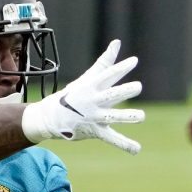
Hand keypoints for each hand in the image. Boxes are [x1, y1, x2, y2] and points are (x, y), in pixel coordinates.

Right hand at [21, 40, 144, 153]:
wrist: (50, 117)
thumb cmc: (72, 95)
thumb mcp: (87, 78)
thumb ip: (105, 62)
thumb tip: (117, 42)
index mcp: (91, 86)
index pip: (107, 75)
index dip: (120, 68)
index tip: (134, 61)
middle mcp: (93, 101)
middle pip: (111, 95)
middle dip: (124, 91)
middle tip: (138, 87)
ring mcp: (94, 116)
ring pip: (112, 116)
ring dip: (126, 116)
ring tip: (141, 116)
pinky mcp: (95, 131)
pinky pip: (111, 138)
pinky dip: (124, 144)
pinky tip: (137, 149)